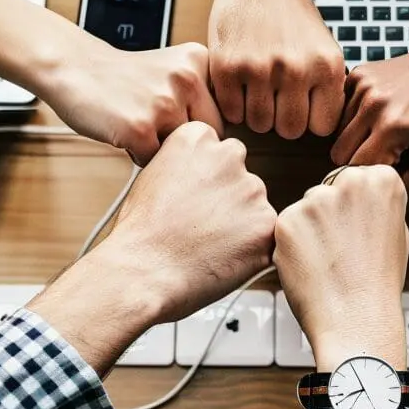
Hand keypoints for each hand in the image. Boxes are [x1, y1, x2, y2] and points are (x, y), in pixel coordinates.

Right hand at [31, 122, 275, 371]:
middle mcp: (229, 155)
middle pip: (241, 176)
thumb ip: (187, 165)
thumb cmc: (141, 231)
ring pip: (256, 206)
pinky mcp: (266, 223)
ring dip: (242, 224)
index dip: (208, 180)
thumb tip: (203, 175)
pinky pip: (267, 236)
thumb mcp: (154, 175)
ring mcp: (252, 189)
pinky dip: (251, 249)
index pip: (219, 151)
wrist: (143, 270)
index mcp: (198, 137)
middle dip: (229, 199)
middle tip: (202, 225)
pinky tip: (222, 257)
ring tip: (208, 245)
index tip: (196, 197)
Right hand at [43, 31, 223, 164]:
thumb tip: (231, 144)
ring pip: (184, 151)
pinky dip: (141, 156)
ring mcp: (164, 103)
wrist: (75, 69)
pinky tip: (127, 134)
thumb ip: (204, 93)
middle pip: (209, 135)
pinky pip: (155, 161)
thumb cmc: (125, 77)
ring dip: (163, 150)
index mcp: (198, 60)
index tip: (180, 118)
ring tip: (142, 127)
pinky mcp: (139, 127)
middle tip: (159, 128)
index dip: (200, 124)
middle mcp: (186, 78)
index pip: (223, 112)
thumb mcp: (174, 68)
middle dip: (187, 141)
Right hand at [210, 0, 344, 138]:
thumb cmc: (293, 16)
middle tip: (274, 96)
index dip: (308, 119)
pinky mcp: (228, 66)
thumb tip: (322, 130)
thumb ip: (326, 88)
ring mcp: (260, 69)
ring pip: (259, 125)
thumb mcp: (325, 49)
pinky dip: (233, 103)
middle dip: (281, 118)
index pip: (321, 127)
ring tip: (256, 86)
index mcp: (327, 67)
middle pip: (289, 130)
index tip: (300, 105)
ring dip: (255, 111)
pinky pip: (232, 112)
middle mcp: (297, 70)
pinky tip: (239, 82)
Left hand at [274, 166, 408, 371]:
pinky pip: (286, 227)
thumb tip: (359, 197)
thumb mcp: (397, 233)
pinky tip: (311, 266)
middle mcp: (350, 182)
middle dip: (329, 215)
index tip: (358, 229)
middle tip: (341, 250)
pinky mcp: (287, 220)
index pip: (357, 178)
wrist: (356, 321)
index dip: (354, 208)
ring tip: (328, 262)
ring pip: (305, 208)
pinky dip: (292, 245)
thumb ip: (376, 205)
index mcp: (382, 181)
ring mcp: (316, 200)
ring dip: (309, 230)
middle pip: (328, 189)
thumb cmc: (377, 285)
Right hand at [331, 32, 408, 196]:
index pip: (356, 170)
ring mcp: (363, 86)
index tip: (393, 168)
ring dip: (358, 136)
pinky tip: (381, 113)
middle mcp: (372, 104)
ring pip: (338, 131)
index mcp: (392, 128)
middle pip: (339, 153)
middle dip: (360, 158)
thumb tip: (377, 195)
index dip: (373, 175)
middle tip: (388, 153)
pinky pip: (343, 108)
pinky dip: (357, 115)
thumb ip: (408, 190)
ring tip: (388, 130)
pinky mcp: (359, 73)